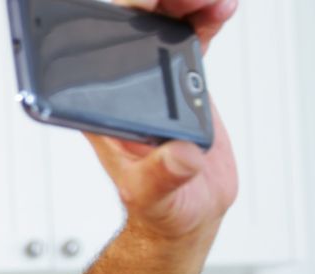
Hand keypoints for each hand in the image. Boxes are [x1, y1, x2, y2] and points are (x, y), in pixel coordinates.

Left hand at [86, 0, 239, 240]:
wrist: (187, 211)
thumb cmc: (159, 207)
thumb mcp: (154, 195)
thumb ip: (163, 176)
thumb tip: (179, 154)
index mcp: (98, 109)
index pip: (95, 50)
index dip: (118, 19)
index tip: (147, 9)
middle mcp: (118, 89)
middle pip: (125, 25)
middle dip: (155, 4)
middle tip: (189, 2)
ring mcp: (147, 81)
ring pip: (155, 24)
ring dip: (181, 5)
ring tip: (212, 4)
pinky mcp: (175, 81)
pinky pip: (184, 37)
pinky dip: (202, 18)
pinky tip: (219, 11)